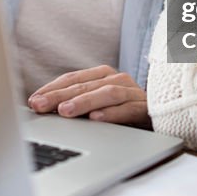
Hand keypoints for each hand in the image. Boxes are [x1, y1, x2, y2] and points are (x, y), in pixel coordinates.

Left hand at [28, 65, 150, 127]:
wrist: (164, 120)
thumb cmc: (122, 115)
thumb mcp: (97, 108)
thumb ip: (75, 106)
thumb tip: (42, 110)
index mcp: (103, 75)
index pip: (72, 79)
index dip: (52, 88)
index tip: (33, 101)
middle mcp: (118, 79)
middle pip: (85, 86)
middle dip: (60, 96)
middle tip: (40, 106)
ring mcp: (133, 92)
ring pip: (106, 93)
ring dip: (84, 102)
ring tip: (65, 112)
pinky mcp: (147, 108)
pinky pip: (128, 109)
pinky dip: (112, 114)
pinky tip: (97, 119)